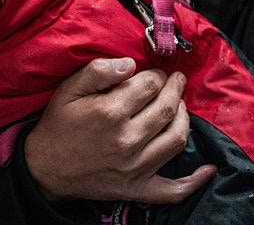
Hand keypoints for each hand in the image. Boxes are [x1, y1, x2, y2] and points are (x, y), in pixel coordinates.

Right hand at [24, 57, 215, 203]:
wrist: (45, 168)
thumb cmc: (58, 126)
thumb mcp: (68, 90)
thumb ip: (97, 71)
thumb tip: (129, 63)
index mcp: (110, 112)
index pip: (149, 86)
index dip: (156, 75)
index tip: (154, 73)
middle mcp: (127, 139)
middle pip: (167, 109)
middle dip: (176, 90)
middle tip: (176, 80)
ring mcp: (135, 167)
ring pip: (176, 139)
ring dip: (185, 118)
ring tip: (180, 106)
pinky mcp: (137, 188)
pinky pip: (174, 189)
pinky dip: (194, 181)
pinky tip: (208, 169)